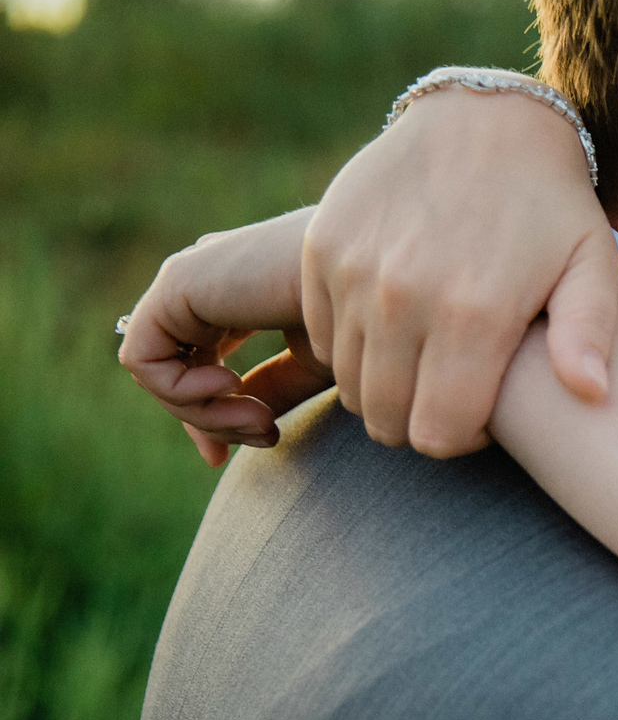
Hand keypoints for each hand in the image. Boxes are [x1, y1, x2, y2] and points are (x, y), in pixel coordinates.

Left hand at [118, 208, 335, 467]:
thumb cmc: (359, 317)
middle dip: (213, 421)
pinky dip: (181, 391)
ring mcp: (187, 281)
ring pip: (158, 374)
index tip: (264, 439)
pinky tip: (231, 386)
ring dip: (206, 415)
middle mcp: (205, 284)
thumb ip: (274, 390)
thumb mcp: (314, 363)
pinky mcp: (175, 284)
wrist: (372, 282)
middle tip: (267, 435)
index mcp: (236, 294)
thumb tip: (249, 424)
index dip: (217, 413)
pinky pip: (143, 359)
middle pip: (174, 372)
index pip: (198, 361)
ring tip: (261, 418)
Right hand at [301, 75, 617, 457]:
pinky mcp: (322, 247)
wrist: (485, 118)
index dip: (459, 440)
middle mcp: (403, 297)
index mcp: (473, 314)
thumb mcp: (592, 265)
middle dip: (418, 422)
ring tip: (425, 360)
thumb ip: (590, 335)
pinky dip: (350, 346)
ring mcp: (354, 270)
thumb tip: (593, 395)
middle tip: (449, 394)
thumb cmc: (552, 206)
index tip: (479, 414)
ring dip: (384, 386)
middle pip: (387, 419)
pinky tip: (392, 326)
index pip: (437, 434)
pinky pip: (321, 335)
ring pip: (349, 384)